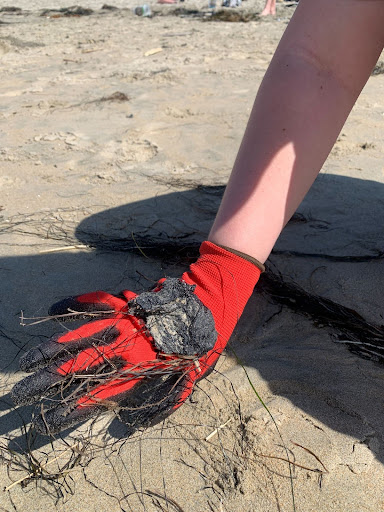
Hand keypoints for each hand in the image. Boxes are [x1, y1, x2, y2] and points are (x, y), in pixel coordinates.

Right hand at [11, 242, 261, 434]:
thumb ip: (165, 403)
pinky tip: (54, 309)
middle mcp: (129, 343)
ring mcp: (125, 320)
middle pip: (84, 363)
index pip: (102, 390)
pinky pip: (97, 301)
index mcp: (143, 366)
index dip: (76, 404)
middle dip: (52, 379)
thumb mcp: (191, 379)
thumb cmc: (201, 343)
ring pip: (83, 334)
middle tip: (25, 391)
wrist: (210, 301)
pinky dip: (76, 304)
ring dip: (54, 348)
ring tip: (29, 359)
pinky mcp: (127, 301)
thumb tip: (130, 425)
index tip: (52, 416)